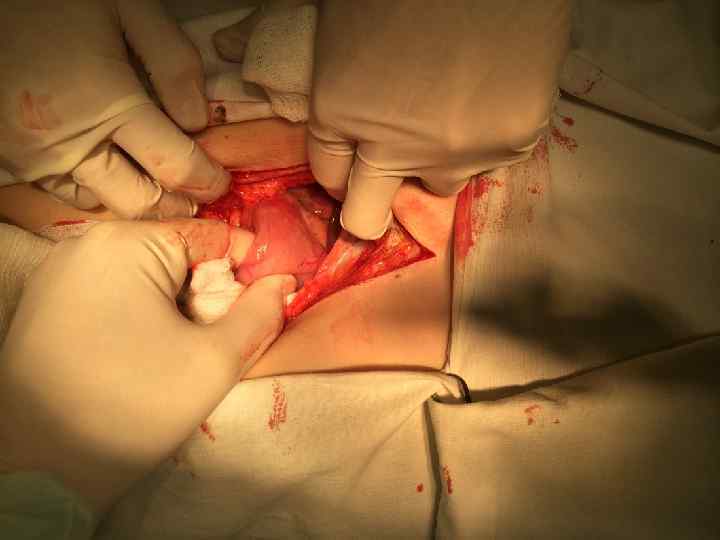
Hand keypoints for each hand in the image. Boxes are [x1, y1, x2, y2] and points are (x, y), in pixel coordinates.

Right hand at [0, 0, 229, 218]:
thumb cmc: (59, 0)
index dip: (206, 180)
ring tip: (158, 181)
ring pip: (102, 203)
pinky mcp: (15, 160)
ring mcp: (38, 157)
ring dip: (137, 199)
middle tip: (196, 194)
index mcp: (107, 104)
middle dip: (177, 204)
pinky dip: (99, 188)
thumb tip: (198, 122)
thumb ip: (174, 63)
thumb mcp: (131, 8)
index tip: (220, 181)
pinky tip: (114, 166)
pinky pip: (67, 192)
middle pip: (139, 202)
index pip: (174, 166)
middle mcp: (71, 142)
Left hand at [0, 220, 295, 514]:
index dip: (250, 271)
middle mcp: (90, 243)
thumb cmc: (131, 406)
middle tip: (213, 342)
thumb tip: (284, 282)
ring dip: (179, 307)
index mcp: (126, 243)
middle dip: (210, 295)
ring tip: (178, 352)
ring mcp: (64, 270)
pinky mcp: (52, 299)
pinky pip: (120, 290)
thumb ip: (260, 314)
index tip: (265, 308)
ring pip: (152, 275)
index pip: (214, 238)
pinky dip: (146, 314)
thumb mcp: (213, 362)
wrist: (37, 465)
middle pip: (181, 255)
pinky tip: (145, 353)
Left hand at [308, 0, 569, 238]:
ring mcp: (454, 150)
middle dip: (369, 206)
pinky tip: (496, 88)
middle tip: (385, 182)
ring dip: (441, 157)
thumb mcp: (345, 23)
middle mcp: (391, 146)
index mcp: (338, 108)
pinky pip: (494, 155)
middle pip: (366, 216)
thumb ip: (340, 81)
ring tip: (458, 105)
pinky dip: (491, 131)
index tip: (354, 165)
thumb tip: (305, 90)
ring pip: (441, 184)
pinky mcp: (510, 140)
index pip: (329, 174)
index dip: (341, 171)